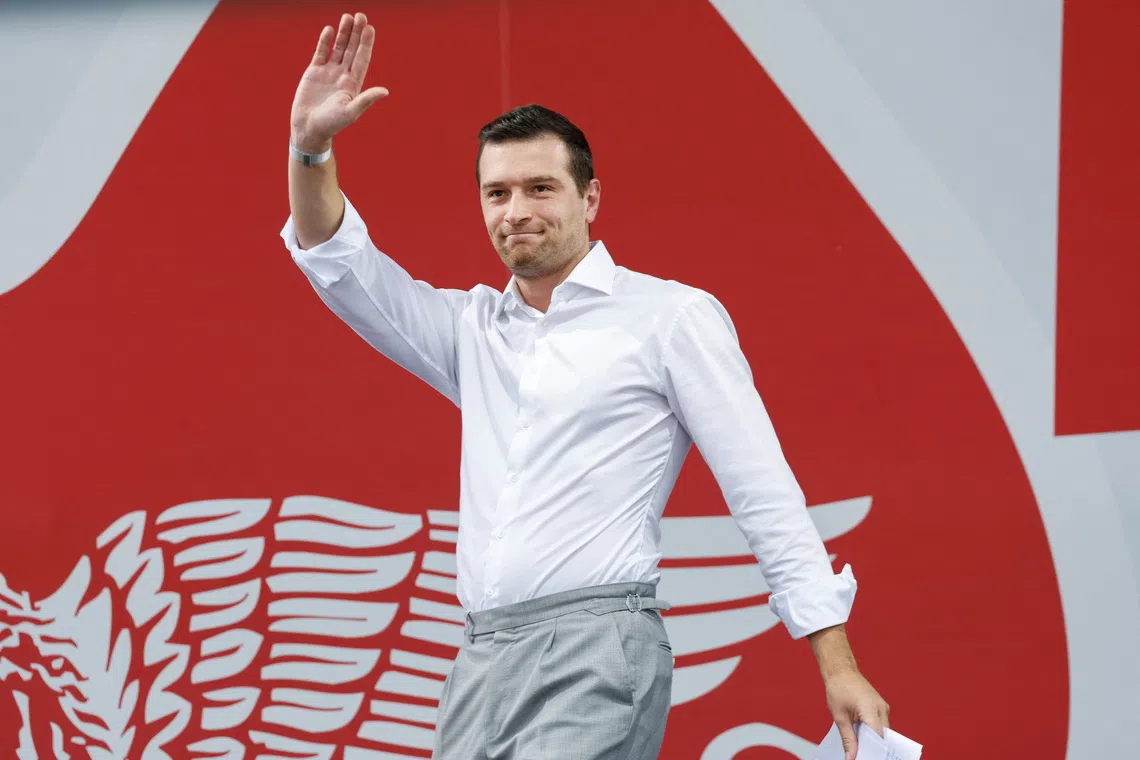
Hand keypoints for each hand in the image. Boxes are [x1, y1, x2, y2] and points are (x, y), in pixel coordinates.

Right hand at [290, 12, 388, 152]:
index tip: (370, 28)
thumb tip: (385, 91)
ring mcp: (329, 72)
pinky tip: (329, 30)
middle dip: (357, 33)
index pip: (362, 59)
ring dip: (343, 33)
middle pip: (352, 50)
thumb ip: (366, 99)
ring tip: (347, 17)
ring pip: (338, 48)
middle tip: (361, 16)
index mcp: (354, 83)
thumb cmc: (332, 123)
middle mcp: (343, 75)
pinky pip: (321, 53)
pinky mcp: (314, 72)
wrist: (309, 128)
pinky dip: (325, 42)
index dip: (366, 44)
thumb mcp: (351, 111)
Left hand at [825, 669, 889, 759]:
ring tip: (860, 749)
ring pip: (882, 733)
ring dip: (873, 741)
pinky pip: (880, 725)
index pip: (877, 739)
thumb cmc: (838, 688)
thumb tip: (851, 757)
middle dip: (872, 749)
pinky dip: (873, 733)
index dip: (871, 752)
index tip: (863, 758)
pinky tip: (863, 738)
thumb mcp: (840, 717)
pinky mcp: (881, 708)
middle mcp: (881, 709)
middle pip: (882, 738)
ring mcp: (883, 708)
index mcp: (871, 709)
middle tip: (860, 756)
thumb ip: (848, 739)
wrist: (841, 671)